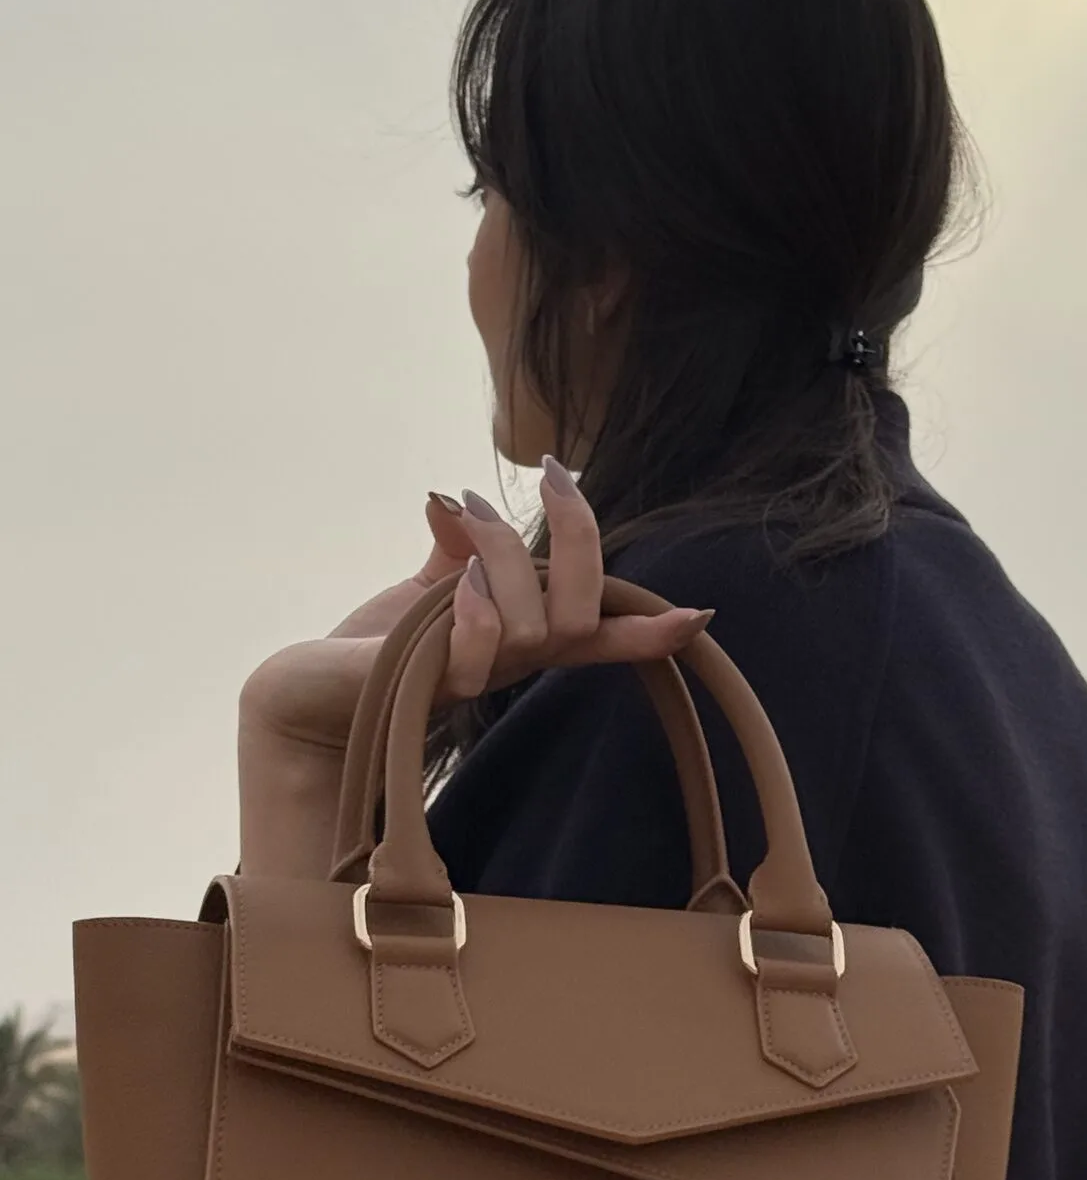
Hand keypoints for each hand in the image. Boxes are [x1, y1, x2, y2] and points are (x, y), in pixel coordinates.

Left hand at [239, 459, 711, 753]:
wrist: (299, 702)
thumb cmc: (362, 656)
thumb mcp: (417, 592)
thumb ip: (449, 553)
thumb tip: (452, 504)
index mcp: (515, 639)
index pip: (597, 634)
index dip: (647, 629)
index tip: (695, 616)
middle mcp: (506, 662)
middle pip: (581, 611)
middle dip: (578, 536)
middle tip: (553, 477)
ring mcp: (471, 678)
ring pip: (535, 620)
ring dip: (510, 556)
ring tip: (469, 519)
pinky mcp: (427, 686)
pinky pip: (480, 651)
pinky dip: (480, 609)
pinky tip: (456, 583)